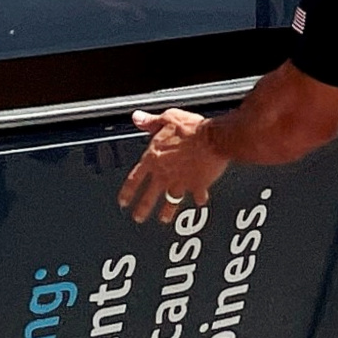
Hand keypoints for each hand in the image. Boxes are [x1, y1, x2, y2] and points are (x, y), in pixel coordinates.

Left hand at [119, 107, 230, 225]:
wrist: (213, 138)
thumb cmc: (191, 128)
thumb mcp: (167, 118)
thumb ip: (151, 122)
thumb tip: (137, 118)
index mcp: (154, 158)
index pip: (135, 178)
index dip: (127, 191)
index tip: (124, 201)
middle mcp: (165, 173)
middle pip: (149, 196)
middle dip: (142, 209)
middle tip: (138, 218)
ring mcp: (181, 182)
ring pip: (170, 201)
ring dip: (167, 211)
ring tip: (163, 219)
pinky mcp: (197, 185)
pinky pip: (196, 195)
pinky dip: (198, 199)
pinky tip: (200, 201)